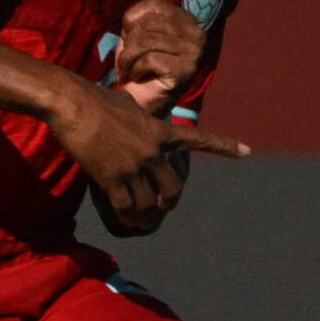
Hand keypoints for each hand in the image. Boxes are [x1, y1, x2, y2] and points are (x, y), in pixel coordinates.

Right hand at [51, 84, 248, 227]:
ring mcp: (133, 166)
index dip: (224, 146)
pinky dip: (127, 218)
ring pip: (149, 203)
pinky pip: (125, 207)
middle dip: (169, 202)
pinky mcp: (112, 177)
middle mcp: (153, 151)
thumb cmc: (94, 98)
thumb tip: (135, 111)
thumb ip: (139, 113)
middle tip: (162, 209)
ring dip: (146, 217)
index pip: (199, 139)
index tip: (247, 151)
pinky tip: (125, 222)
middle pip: (173, 188)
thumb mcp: (128, 102)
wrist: (72, 103)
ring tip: (141, 223)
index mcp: (160, 130)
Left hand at [112, 0, 205, 113]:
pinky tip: (138, 77)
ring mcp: (194, 52)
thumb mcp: (136, 35)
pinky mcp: (186, 70)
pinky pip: (150, 59)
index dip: (131, 20)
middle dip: (128, 42)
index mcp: (185, 19)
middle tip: (124, 60)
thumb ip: (138, 21)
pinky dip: (136, 69)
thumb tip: (131, 19)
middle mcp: (195, 32)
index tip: (127, 39)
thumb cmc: (139, 67)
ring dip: (127, 58)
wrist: (144, 103)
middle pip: (147, 24)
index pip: (153, 4)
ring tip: (126, 70)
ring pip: (146, 41)